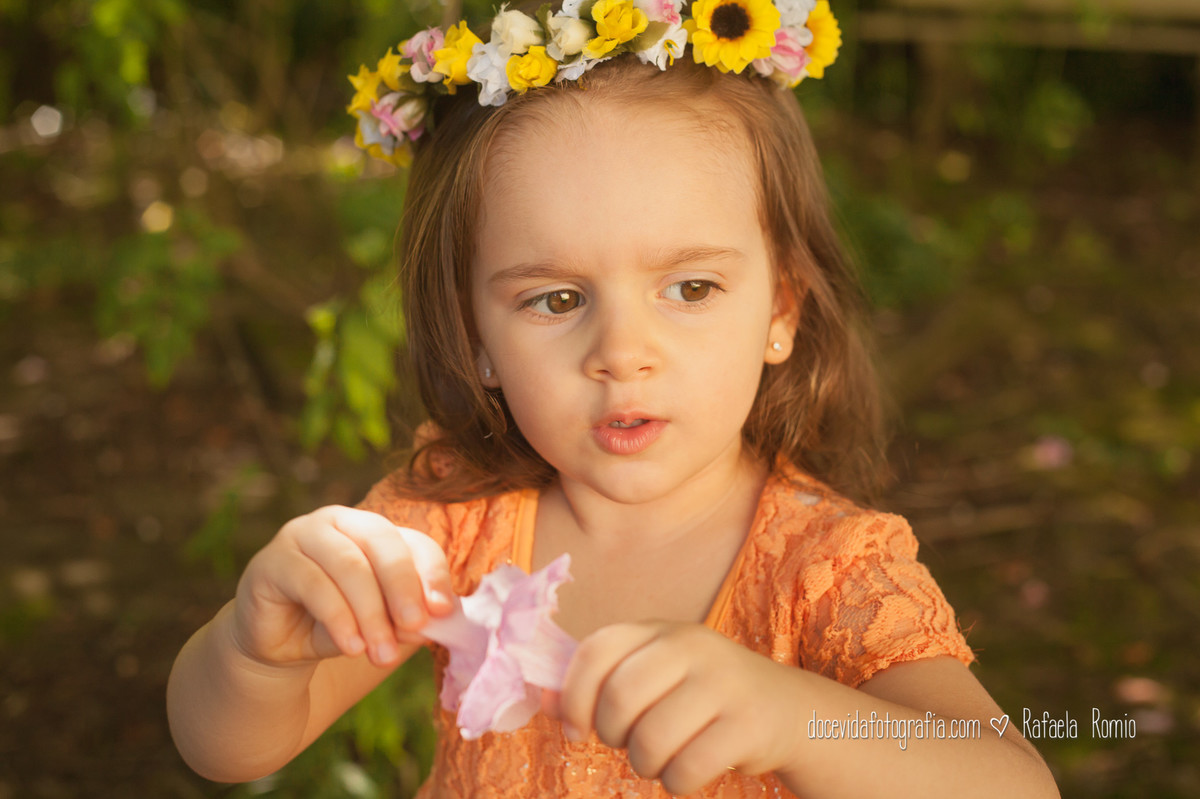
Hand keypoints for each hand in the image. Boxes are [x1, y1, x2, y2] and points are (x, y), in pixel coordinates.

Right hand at [230, 506, 453, 669]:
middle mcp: (339, 521)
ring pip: (349, 565)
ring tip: (382, 654)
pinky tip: (352, 647)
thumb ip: (403, 618)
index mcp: (374, 529)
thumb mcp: (379, 622)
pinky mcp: (273, 561)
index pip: (414, 542)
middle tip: (416, 627)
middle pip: (382, 542)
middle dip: (403, 587)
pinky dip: (339, 618)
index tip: (444, 612)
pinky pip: (314, 585)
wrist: (280, 647)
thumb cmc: (338, 626)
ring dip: (371, 613)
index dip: (432, 574)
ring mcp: (302, 534)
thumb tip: (427, 624)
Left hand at [557, 622, 805, 795]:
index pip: (596, 651)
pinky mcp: (748, 725)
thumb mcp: (656, 672)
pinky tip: (689, 769)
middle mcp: (692, 646)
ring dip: (645, 764)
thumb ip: (601, 682)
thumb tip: (539, 701)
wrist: (786, 709)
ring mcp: (723, 683)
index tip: (577, 728)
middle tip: (628, 742)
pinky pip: (686, 769)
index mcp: (660, 630)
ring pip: (651, 740)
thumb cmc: (702, 695)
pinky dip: (677, 781)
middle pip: (619, 698)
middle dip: (611, 735)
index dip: (573, 696)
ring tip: (661, 756)